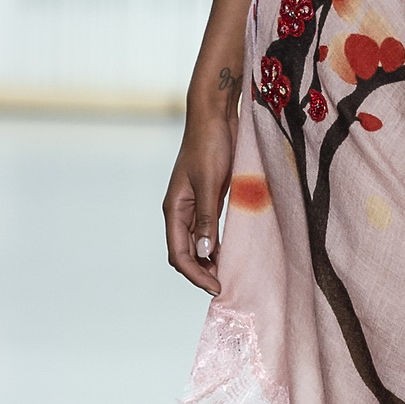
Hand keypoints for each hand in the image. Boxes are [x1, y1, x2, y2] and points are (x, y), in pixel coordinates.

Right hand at [163, 93, 239, 295]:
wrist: (215, 116)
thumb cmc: (210, 145)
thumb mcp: (211, 183)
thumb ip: (207, 218)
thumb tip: (204, 252)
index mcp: (174, 209)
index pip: (179, 253)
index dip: (195, 274)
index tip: (216, 287)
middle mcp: (180, 210)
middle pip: (184, 253)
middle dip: (200, 272)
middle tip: (224, 286)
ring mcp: (193, 205)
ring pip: (196, 244)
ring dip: (208, 261)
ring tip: (227, 274)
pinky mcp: (208, 198)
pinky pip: (207, 230)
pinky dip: (216, 244)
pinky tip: (230, 252)